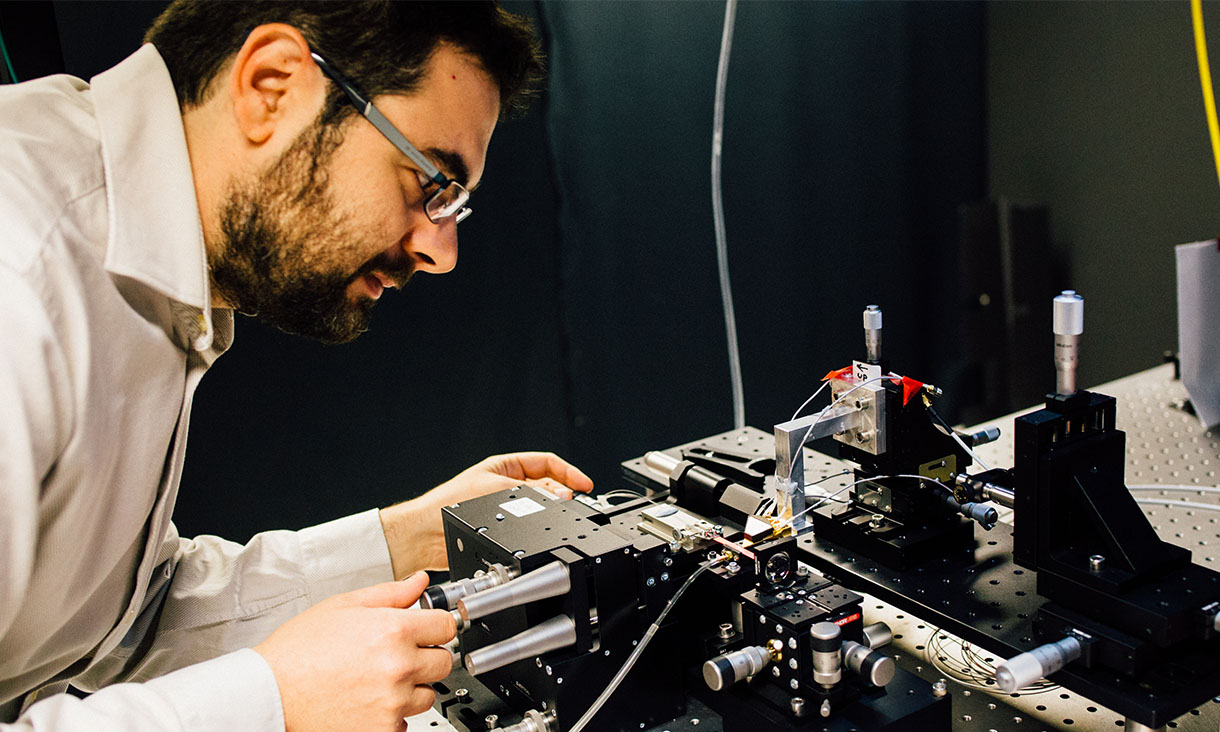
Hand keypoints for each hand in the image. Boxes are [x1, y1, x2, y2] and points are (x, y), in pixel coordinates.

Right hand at [255, 571, 453, 731]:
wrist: (270, 692)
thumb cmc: (299, 650)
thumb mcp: (344, 606)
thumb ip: (390, 594)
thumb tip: (420, 582)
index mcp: (393, 630)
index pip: (446, 626)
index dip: (435, 625)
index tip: (427, 629)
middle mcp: (398, 667)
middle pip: (444, 662)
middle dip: (426, 656)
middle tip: (397, 655)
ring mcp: (392, 702)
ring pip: (427, 694)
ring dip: (411, 687)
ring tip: (377, 678)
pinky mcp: (383, 730)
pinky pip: (405, 721)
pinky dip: (392, 713)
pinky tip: (368, 699)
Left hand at [379, 452, 593, 578]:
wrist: (426, 535)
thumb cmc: (447, 505)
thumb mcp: (495, 489)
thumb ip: (530, 492)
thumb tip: (559, 494)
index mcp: (505, 467)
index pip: (546, 463)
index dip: (568, 472)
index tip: (584, 484)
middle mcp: (507, 486)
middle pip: (548, 485)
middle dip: (562, 493)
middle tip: (571, 503)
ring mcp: (507, 509)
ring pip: (541, 509)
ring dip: (552, 512)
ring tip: (558, 517)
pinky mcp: (503, 531)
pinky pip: (529, 528)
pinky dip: (539, 530)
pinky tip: (542, 532)